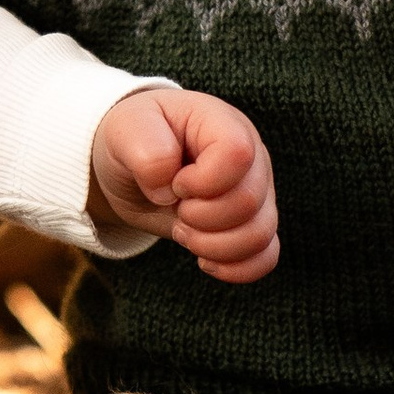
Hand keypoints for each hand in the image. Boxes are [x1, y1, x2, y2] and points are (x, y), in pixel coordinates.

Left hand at [89, 87, 279, 283]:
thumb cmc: (135, 138)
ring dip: (213, 246)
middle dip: (201, 218)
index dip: (203, 181)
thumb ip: (147, 151)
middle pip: (249, 201)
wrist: (134, 167)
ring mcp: (257, 192)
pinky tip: (205, 260)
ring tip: (185, 232)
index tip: (175, 182)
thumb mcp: (126, 130)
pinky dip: (235, 268)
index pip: (237, 154)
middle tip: (176, 210)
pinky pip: (266, 255)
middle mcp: (251, 157)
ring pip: (260, 234)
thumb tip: (170, 190)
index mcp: (223, 124)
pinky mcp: (253, 224)